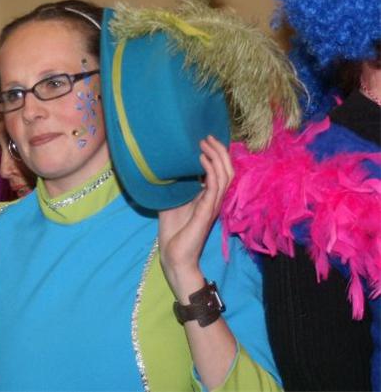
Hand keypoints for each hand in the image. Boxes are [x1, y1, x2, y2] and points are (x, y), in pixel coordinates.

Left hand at [158, 136, 233, 299]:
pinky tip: (201, 159)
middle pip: (227, 170)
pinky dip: (210, 171)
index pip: (221, 172)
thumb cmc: (173, 231)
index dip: (217, 155)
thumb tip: (166, 167)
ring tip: (204, 143)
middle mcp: (214, 200)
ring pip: (225, 176)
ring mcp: (213, 206)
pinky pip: (215, 187)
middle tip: (207, 137)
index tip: (205, 140)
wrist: (175, 256)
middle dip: (220, 151)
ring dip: (216, 156)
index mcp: (208, 197)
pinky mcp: (207, 212)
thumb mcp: (172, 201)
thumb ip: (176, 186)